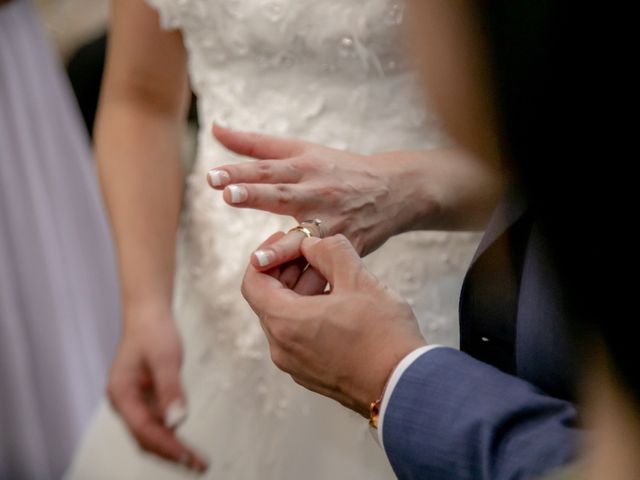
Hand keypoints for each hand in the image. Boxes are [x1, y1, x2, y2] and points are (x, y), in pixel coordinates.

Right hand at [107, 306, 206, 471]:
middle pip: (145, 438)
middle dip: (170, 454)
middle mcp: (124, 402)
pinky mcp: (146, 399)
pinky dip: (172, 436)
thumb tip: (178, 422)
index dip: (167, 445)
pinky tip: (187, 445)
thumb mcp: (165, 357)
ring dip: (172, 449)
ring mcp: (134, 402)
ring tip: (197, 462)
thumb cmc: (154, 331)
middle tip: (199, 466)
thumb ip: (171, 389)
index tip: (188, 458)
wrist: (148, 314)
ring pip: (151, 434)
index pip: (144, 429)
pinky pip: (158, 424)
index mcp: (121, 393)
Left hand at [208, 124, 437, 269]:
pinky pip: (325, 265)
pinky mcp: (347, 245)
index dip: (240, 172)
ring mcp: (333, 222)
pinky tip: (294, 299)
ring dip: (282, 250)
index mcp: (304, 167)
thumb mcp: (302, 150)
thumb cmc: (338, 168)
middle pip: (283, 194)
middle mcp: (317, 192)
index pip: (267, 168)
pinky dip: (311, 278)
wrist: (392, 190)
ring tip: (258, 260)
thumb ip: (255, 144)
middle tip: (230, 196)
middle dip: (256, 195)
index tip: (212, 177)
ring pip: (305, 238)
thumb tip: (215, 128)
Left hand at [241, 234, 426, 416]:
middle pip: (269, 299)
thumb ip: (330, 251)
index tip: (288, 241)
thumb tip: (312, 244)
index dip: (266, 254)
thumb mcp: (358, 279)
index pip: (253, 281)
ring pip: (286, 318)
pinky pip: (299, 337)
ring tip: (333, 276)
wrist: (405, 386)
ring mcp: (295, 365)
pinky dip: (309, 314)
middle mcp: (281, 348)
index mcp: (285, 322)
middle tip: (316, 253)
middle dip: (289, 270)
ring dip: (301, 292)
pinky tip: (338, 303)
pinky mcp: (311, 374)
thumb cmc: (382, 334)